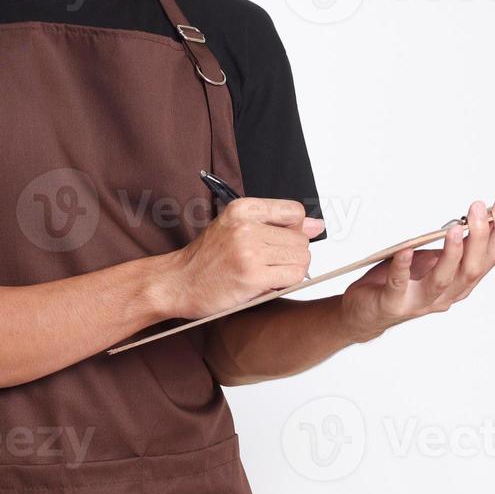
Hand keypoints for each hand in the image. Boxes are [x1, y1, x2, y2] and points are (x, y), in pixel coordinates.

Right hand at [160, 197, 324, 319]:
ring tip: (269, 274)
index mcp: (242, 209)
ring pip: (300, 259)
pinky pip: (293, 278)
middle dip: (293, 254)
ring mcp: (249, 252)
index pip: (294, 212)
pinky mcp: (252, 277)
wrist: (178, 282)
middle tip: (272, 264)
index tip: (283, 241)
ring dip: (291, 270)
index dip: (296, 229)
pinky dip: (286, 283)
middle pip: (300, 239)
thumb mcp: (235, 226)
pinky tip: (267, 284)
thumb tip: (316, 225)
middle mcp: (246, 227)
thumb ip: (275, 223)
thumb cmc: (206, 257)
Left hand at [340, 197, 494, 341]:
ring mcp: (420, 301)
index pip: (490, 259)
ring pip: (443, 280)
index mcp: (460, 283)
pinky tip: (406, 249)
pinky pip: (399, 283)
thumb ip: (452, 246)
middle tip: (479, 210)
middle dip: (479, 238)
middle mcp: (446, 295)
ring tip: (455, 230)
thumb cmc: (401, 282)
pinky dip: (403, 266)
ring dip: (452, 254)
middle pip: (472, 270)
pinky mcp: (394, 303)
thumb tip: (472, 218)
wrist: (369, 312)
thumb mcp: (432, 260)